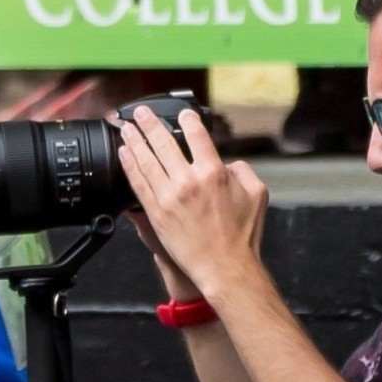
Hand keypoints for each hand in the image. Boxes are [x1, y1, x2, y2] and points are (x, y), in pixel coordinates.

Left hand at [118, 105, 268, 296]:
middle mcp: (189, 181)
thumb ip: (243, 171)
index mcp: (214, 173)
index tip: (183, 114)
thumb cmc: (242, 237)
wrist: (224, 268)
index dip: (188, 120)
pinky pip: (138, 183)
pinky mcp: (156, 213)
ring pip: (146, 161)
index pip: (197, 136)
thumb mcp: (257, 195)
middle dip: (150, 124)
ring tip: (126, 128)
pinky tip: (124, 154)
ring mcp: (170, 197)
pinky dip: (129, 166)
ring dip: (134, 141)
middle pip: (164, 143)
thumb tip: (229, 163)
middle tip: (141, 113)